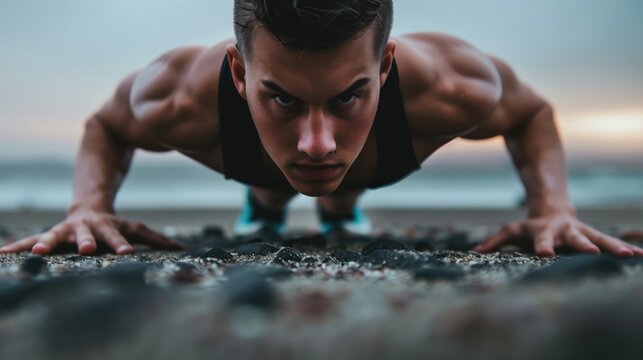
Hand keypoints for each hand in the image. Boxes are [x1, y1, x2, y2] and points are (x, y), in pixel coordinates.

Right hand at [0, 210, 182, 254]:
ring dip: (45, 243)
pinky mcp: (50, 234)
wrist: (88, 205)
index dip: (120, 243)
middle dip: (84, 241)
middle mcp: (85, 228)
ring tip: (34, 250)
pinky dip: (15, 246)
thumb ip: (155, 239)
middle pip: (86, 235)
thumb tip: (180, 248)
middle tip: (85, 249)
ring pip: (54, 236)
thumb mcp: (135, 228)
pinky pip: (29, 239)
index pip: (116, 236)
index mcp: (107, 227)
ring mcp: (65, 230)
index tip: (125, 251)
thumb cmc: (114, 224)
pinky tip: (0, 254)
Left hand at [473, 212, 642, 256]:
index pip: (541, 240)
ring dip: (613, 247)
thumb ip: (495, 241)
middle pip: (573, 238)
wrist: (552, 209)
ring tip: (630, 256)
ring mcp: (582, 233)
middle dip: (582, 245)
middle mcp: (565, 231)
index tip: (545, 255)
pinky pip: (613, 242)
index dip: (542, 246)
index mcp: (544, 232)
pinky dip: (627, 248)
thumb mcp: (511, 231)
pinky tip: (641, 256)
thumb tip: (474, 253)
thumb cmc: (529, 227)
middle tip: (591, 251)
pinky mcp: (595, 236)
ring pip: (599, 239)